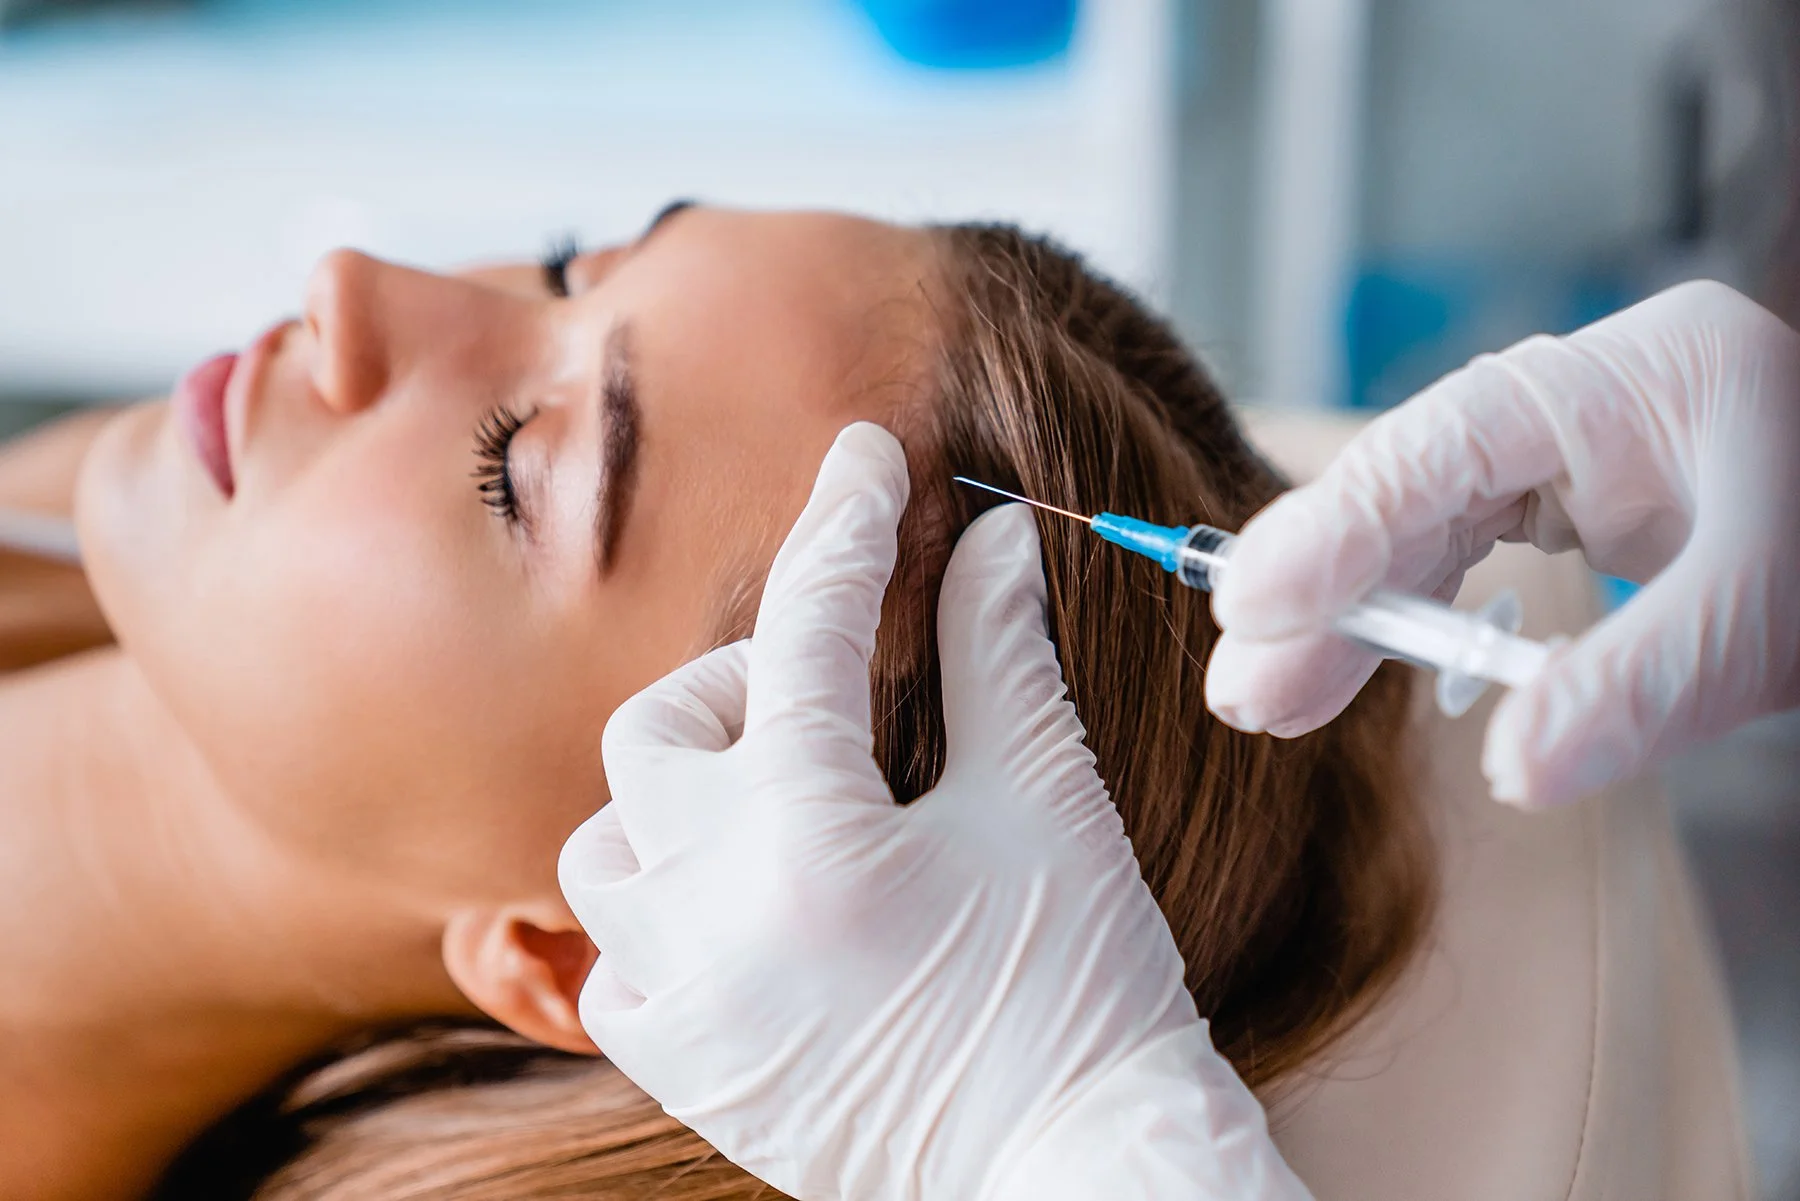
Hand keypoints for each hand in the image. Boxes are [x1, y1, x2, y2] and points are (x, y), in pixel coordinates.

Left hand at [560, 423, 1307, 1200]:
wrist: (1076, 1169)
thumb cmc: (1084, 991)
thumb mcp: (1048, 806)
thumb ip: (996, 656)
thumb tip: (987, 538)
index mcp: (815, 844)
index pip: (812, 634)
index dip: (848, 523)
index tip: (867, 457)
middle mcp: (716, 922)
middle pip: (660, 729)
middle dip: (747, 681)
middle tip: (840, 703)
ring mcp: (685, 1005)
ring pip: (606, 843)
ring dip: (683, 794)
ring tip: (782, 804)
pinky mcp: (684, 1071)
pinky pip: (610, 959)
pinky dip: (660, 908)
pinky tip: (745, 904)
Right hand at [1207, 280, 1799, 806]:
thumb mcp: (1769, 609)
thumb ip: (1637, 682)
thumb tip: (1515, 773)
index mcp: (1631, 379)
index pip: (1449, 442)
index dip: (1342, 523)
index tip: (1261, 605)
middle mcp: (1583, 405)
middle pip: (1413, 487)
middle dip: (1324, 587)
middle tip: (1246, 687)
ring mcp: (1577, 454)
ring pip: (1426, 525)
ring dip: (1348, 613)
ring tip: (1271, 697)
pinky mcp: (1579, 506)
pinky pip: (1468, 554)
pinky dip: (1411, 615)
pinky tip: (1355, 663)